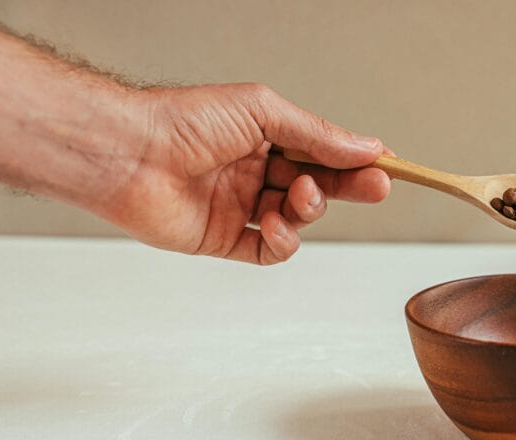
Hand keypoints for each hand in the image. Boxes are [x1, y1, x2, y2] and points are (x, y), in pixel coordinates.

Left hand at [112, 84, 389, 264]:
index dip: (355, 161)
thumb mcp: (263, 113)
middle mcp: (253, 172)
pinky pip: (269, 250)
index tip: (386, 167)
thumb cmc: (183, 121)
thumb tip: (366, 146)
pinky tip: (273, 223)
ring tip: (299, 196)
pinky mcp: (224, 239)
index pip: (322, 152)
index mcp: (262, 137)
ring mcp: (240, 207)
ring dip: (307, 211)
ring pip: (297, 220)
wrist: (129, 154)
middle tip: (376, 186)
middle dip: (347, 187)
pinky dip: (281, 240)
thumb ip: (317, 135)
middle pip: (317, 186)